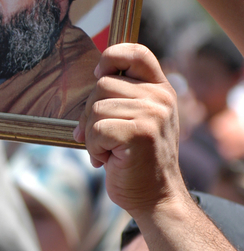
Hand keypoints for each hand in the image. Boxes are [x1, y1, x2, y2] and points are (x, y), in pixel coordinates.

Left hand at [73, 43, 186, 216]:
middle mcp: (160, 98)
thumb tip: (90, 79)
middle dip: (90, 114)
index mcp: (160, 90)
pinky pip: (96, 129)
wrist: (156, 196)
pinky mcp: (139, 132)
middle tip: (101, 139)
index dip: (111, 57)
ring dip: (91, 136)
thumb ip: (122, 98)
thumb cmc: (138, 161)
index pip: (136, 53)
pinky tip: (106, 160)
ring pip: (96, 108)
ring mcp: (152, 114)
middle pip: (103, 84)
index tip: (98, 75)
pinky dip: (93, 148)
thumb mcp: (138, 121)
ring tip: (108, 151)